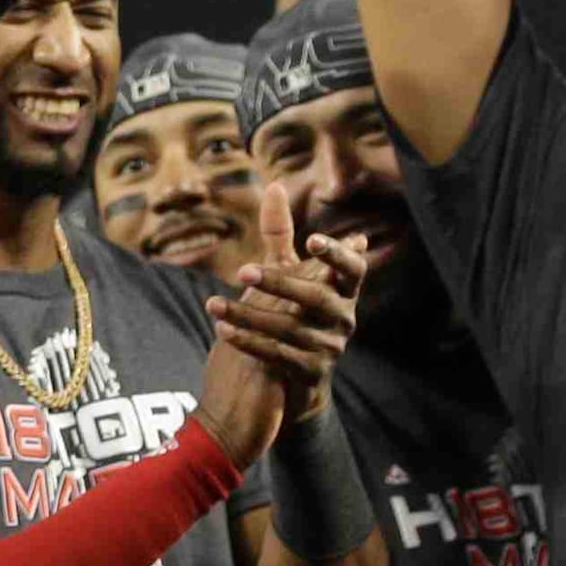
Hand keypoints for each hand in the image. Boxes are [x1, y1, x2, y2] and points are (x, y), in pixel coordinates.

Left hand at [205, 184, 366, 432]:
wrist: (294, 379)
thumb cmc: (294, 310)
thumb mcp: (289, 272)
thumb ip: (281, 234)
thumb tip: (274, 186)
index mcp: (343, 289)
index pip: (353, 268)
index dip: (336, 253)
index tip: (311, 239)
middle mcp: (344, 318)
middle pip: (315, 297)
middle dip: (278, 283)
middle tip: (241, 271)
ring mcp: (330, 348)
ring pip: (289, 329)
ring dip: (247, 315)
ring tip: (212, 304)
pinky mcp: (311, 373)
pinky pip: (278, 356)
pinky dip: (248, 342)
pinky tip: (222, 330)